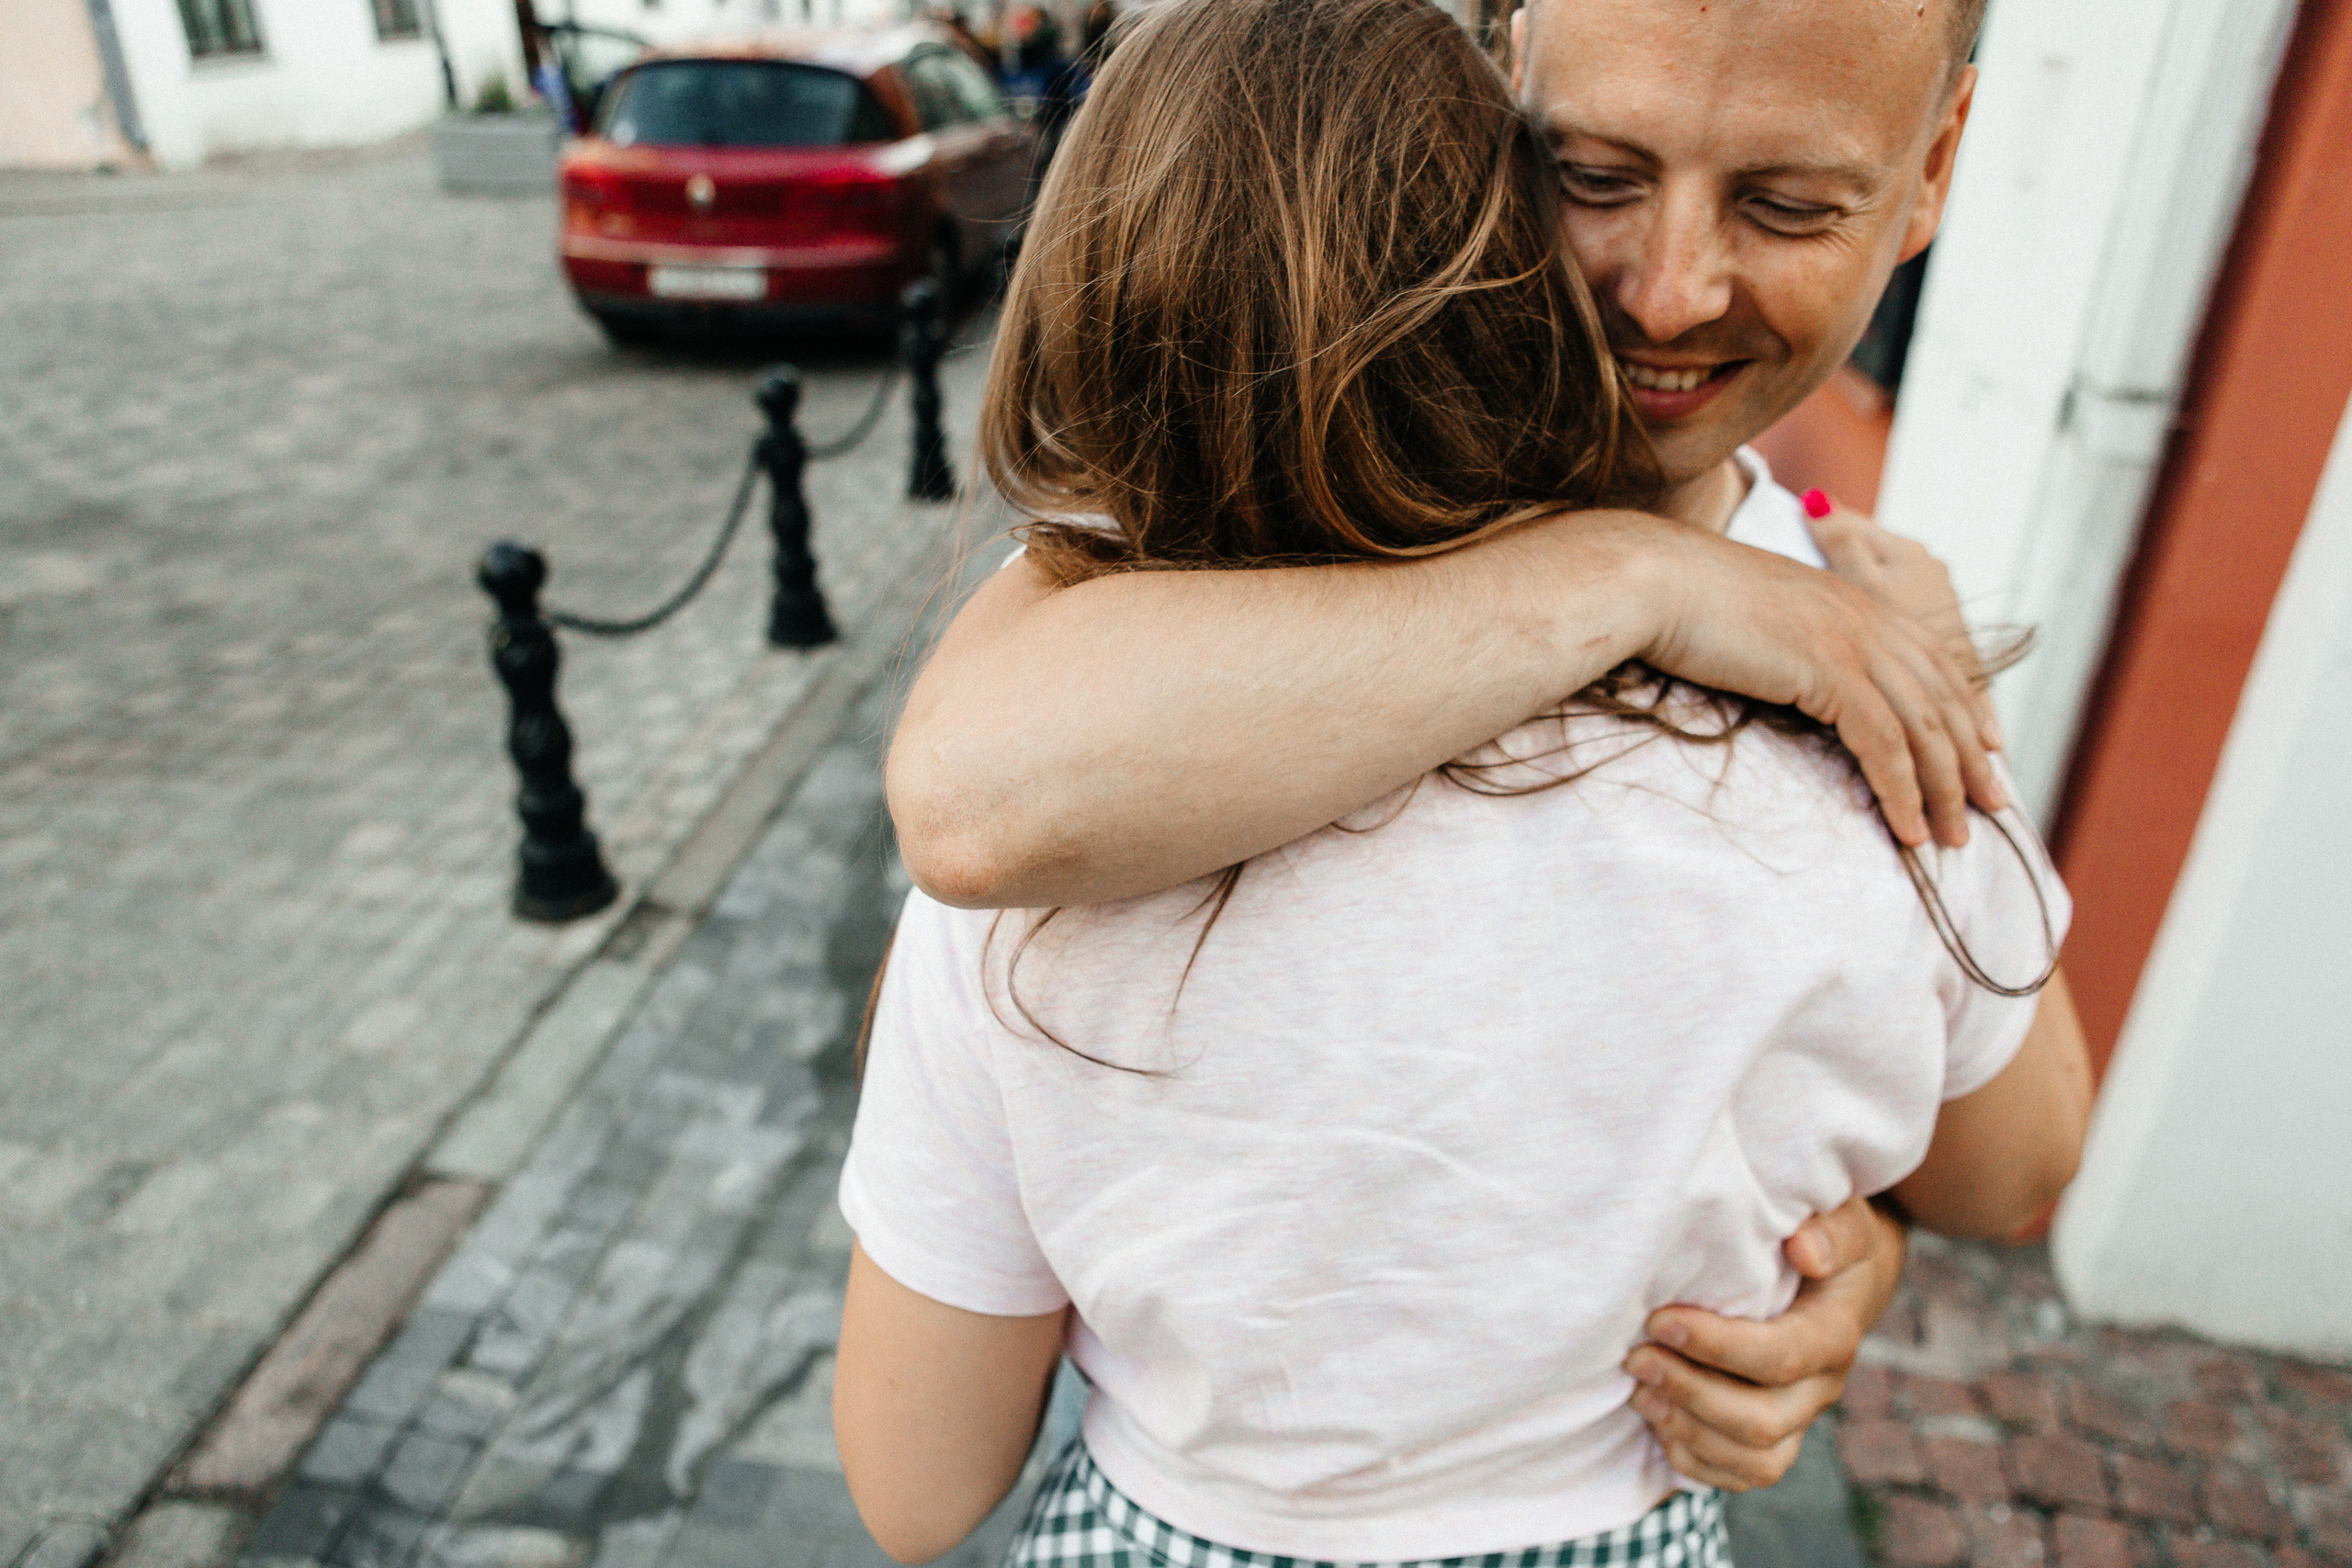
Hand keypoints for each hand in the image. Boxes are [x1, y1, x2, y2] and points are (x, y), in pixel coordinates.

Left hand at [1622, 1196, 1906, 1490]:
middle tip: (1637, 1358)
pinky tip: (1659, 1425)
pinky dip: (1697, 1463)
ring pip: (1755, 1460)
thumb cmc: (1824, 1237)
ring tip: (1640, 1393)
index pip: (1779, 1356)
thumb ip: (1829, 1230)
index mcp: (1833, 1334)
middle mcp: (1820, 1387)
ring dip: (1689, 1432)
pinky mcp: (1775, 1437)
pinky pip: (1742, 1476)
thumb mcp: (1840, 1219)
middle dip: (1691, 1393)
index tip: (1659, 1319)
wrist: (1840, 1275)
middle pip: (1762, 1420)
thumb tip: (1803, 1249)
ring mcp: (1799, 1418)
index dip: (1716, 1346)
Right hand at [1636, 524, 2004, 847]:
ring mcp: (1853, 642)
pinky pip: (1884, 745)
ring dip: (1942, 791)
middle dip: (1971, 761)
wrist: (1656, 579)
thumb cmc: (1685, 600)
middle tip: (1991, 809)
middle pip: (1943, 699)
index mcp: (1854, 600)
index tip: (1988, 752)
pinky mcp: (1830, 672)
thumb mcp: (1758, 617)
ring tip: (1952, 839)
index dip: (1968, 709)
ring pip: (1923, 728)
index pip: (1934, 661)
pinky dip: (1902, 792)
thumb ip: (1792, 639)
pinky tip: (1908, 830)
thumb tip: (1792, 671)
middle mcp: (1867, 617)